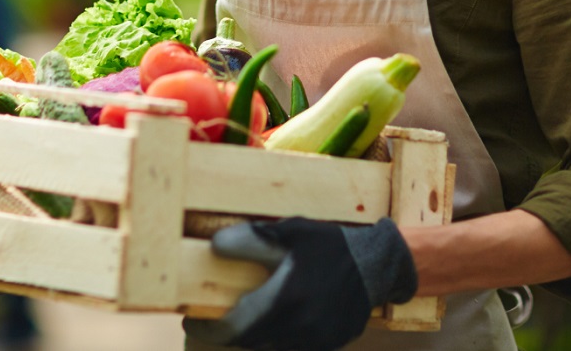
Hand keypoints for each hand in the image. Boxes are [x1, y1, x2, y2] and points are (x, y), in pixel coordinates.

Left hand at [182, 217, 416, 350]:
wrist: (378, 264)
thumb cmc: (328, 244)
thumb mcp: (290, 232)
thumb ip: (252, 239)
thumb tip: (214, 246)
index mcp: (286, 297)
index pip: (235, 328)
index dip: (208, 330)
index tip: (192, 322)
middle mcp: (299, 326)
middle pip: (248, 341)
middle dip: (226, 333)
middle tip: (212, 321)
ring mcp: (315, 340)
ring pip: (268, 346)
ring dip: (251, 335)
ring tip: (242, 316)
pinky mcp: (327, 345)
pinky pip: (290, 347)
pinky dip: (276, 337)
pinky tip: (275, 318)